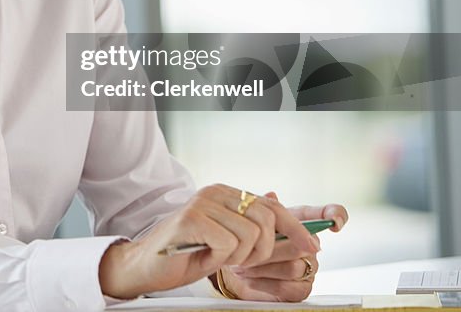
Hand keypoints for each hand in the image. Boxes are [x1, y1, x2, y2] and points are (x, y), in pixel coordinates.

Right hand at [98, 184, 320, 298]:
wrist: (147, 266)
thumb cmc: (187, 255)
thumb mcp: (228, 243)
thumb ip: (255, 231)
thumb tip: (300, 231)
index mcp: (224, 194)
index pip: (272, 206)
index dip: (296, 227)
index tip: (312, 246)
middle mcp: (214, 193)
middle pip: (267, 219)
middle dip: (265, 249)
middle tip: (242, 262)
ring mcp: (202, 204)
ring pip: (251, 235)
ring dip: (240, 258)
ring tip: (218, 259)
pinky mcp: (192, 220)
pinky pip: (229, 244)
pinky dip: (223, 259)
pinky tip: (206, 257)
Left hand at [218, 192, 348, 301]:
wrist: (234, 268)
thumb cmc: (247, 240)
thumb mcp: (251, 220)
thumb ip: (263, 208)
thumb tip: (272, 195)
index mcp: (301, 223)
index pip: (328, 214)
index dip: (337, 215)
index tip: (334, 222)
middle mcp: (310, 246)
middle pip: (302, 246)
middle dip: (269, 249)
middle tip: (247, 250)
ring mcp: (309, 269)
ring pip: (293, 268)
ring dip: (263, 267)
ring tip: (242, 264)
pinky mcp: (301, 290)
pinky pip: (288, 288)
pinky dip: (263, 283)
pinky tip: (248, 278)